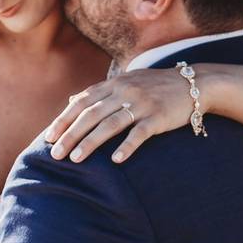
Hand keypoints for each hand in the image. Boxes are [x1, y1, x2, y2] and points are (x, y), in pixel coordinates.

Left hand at [44, 65, 220, 163]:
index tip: (48, 137)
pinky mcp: (159, 117)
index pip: (82, 102)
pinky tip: (115, 160)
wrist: (194, 83)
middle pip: (91, 115)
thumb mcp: (126, 82)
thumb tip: (72, 101)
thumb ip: (100, 92)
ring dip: (90, 143)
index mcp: (114, 83)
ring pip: (110, 124)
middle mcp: (125, 91)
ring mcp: (142, 103)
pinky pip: (139, 133)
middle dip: (70, 135)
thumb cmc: (155, 86)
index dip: (63, 120)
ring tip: (75, 159)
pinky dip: (126, 146)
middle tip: (55, 154)